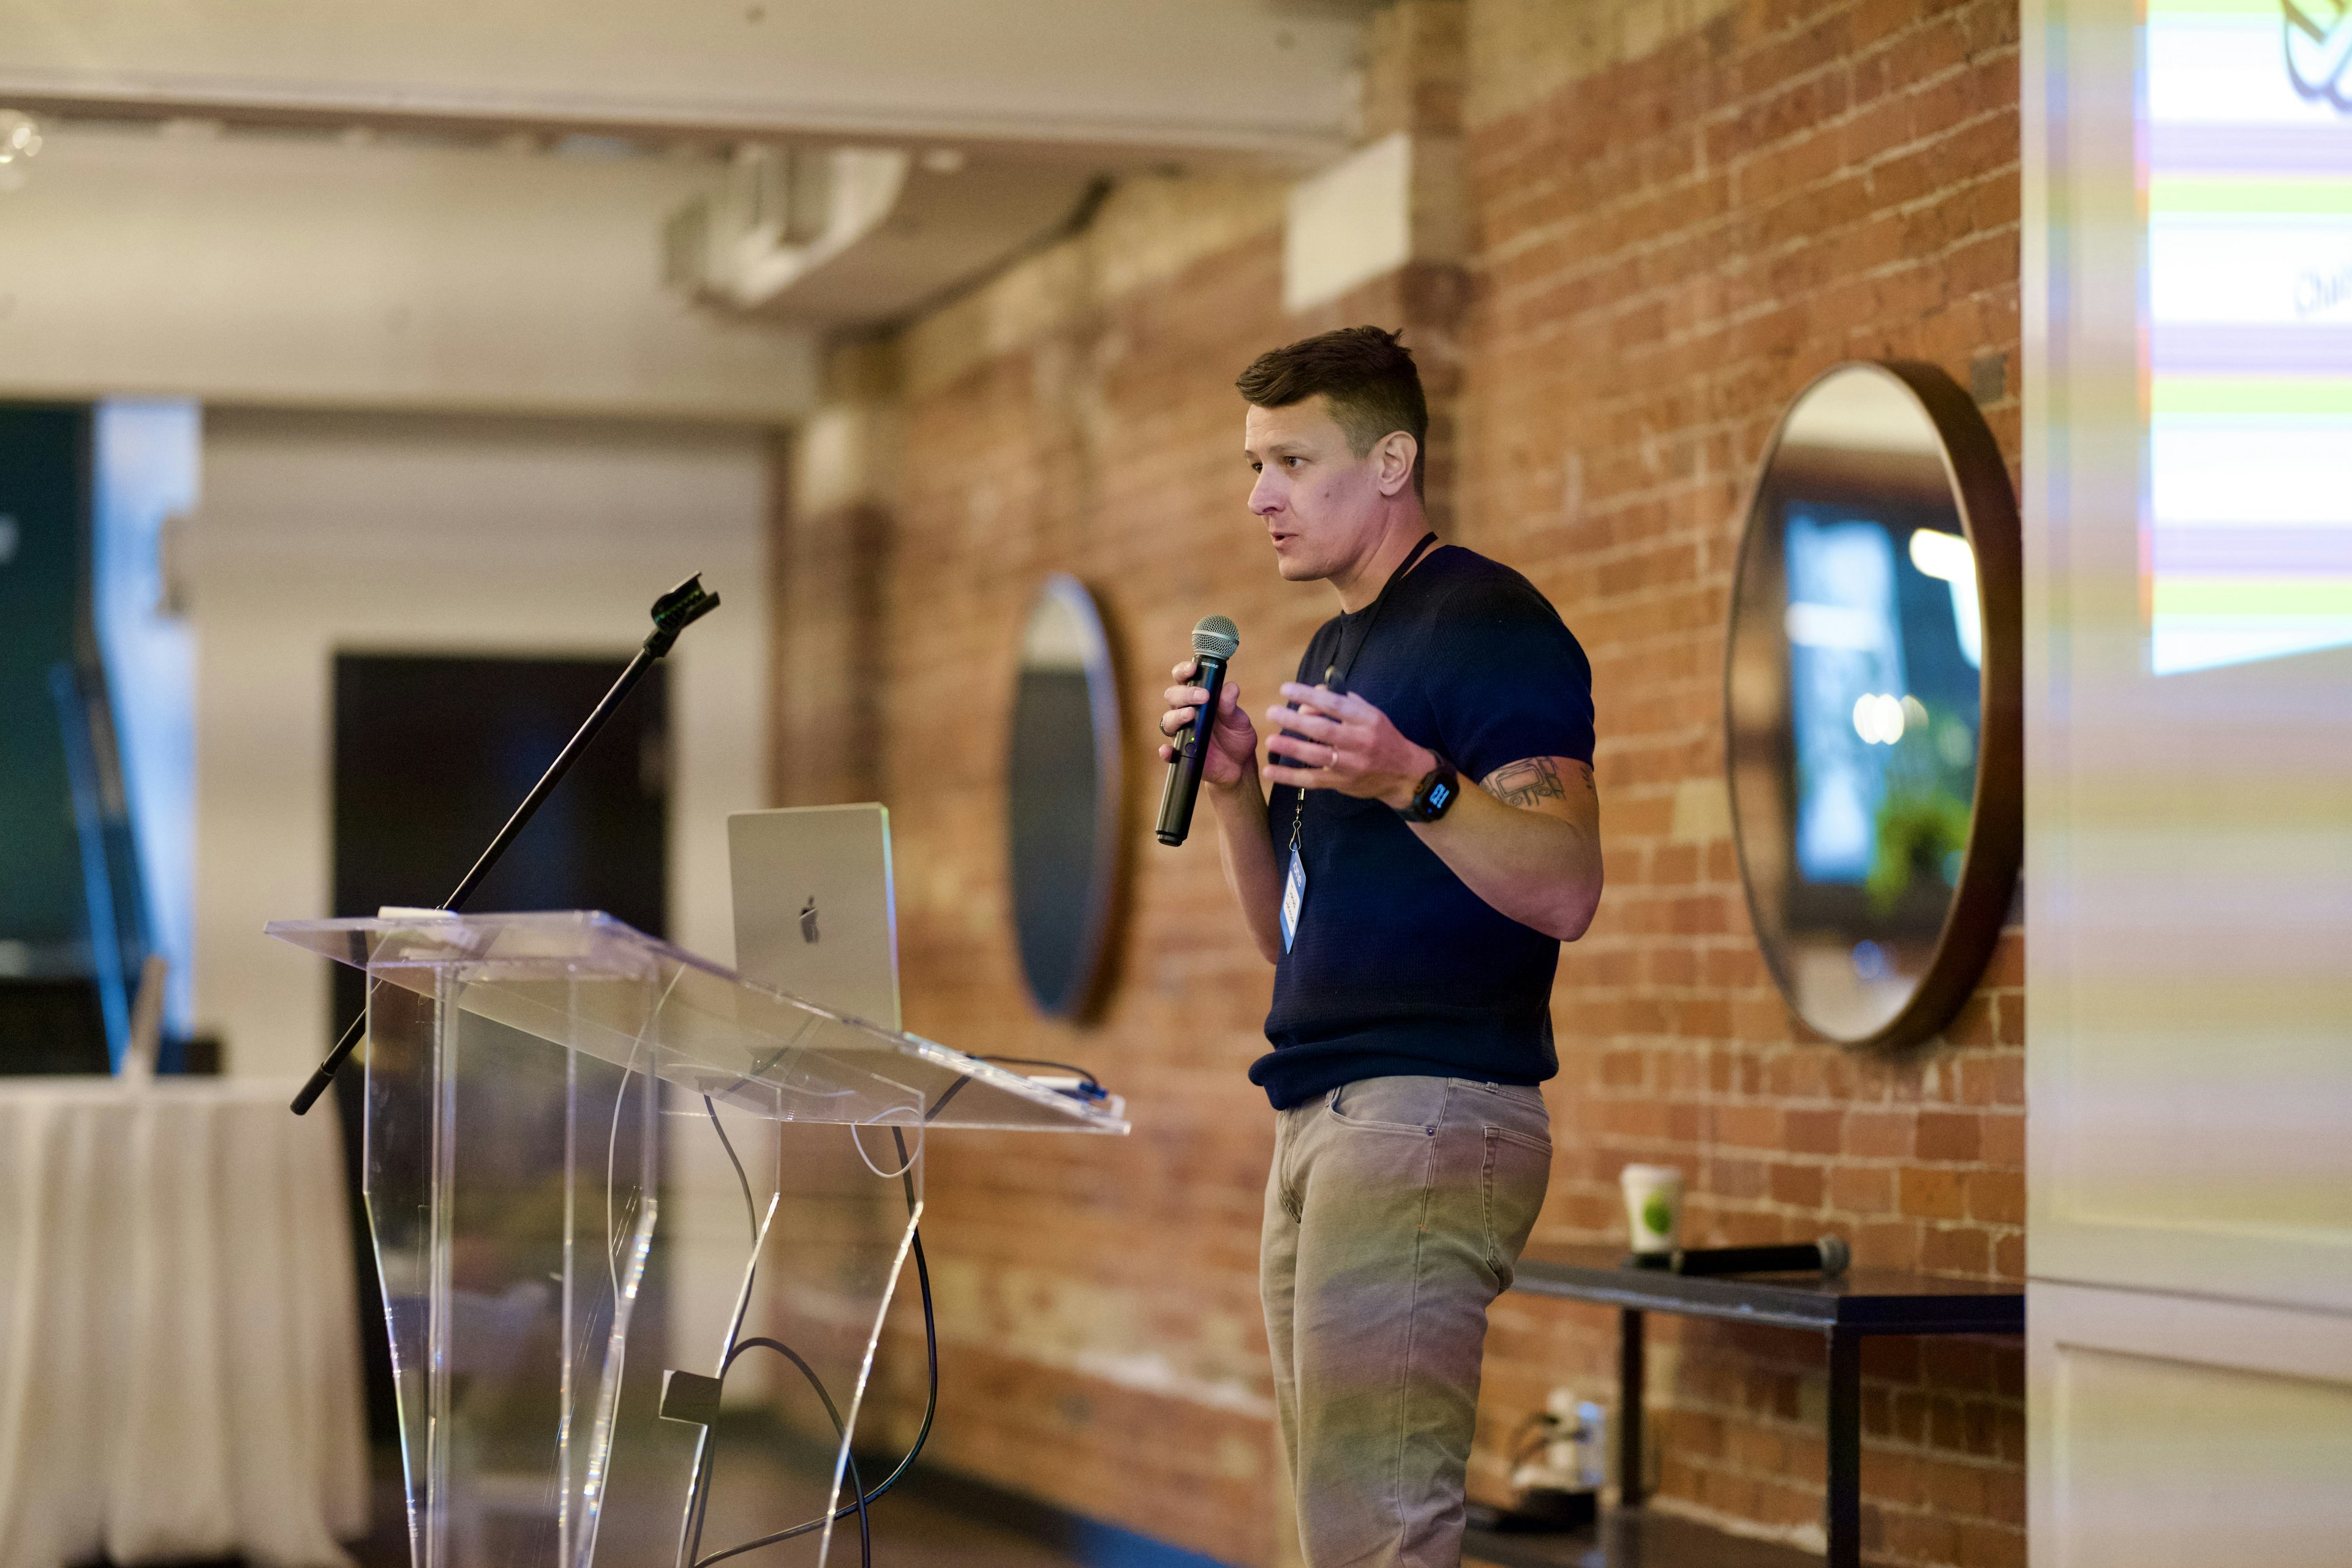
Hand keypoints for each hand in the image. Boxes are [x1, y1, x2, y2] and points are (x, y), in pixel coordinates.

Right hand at [1158, 659, 1258, 790]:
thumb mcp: (1239, 721)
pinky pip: (1168, 752)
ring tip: (1191, 715)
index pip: (1184, 679)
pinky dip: (1166, 751)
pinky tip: (1169, 750)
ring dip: (1176, 716)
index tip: (1193, 669)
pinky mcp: (1180, 753)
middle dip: (1185, 694)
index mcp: (1198, 698)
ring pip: (1168, 720)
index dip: (1184, 670)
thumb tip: (1230, 688)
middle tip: (1202, 696)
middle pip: (1173, 696)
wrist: (1238, 765)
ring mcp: (1181, 732)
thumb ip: (1231, 706)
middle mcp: (1185, 712)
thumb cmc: (1235, 736)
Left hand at [1263, 683, 1436, 810]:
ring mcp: (1351, 765)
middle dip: (1294, 720)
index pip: (1335, 705)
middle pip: (1322, 730)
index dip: (1309, 695)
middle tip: (1272, 712)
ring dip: (1291, 747)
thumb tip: (1310, 697)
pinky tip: (1269, 771)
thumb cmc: (1382, 737)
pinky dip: (1289, 777)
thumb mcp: (1370, 714)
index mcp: (1367, 719)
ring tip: (1270, 739)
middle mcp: (1360, 742)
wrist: (1404, 774)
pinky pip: (1312, 780)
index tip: (1286, 689)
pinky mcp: (1342, 784)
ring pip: (1316, 756)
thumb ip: (1342, 703)